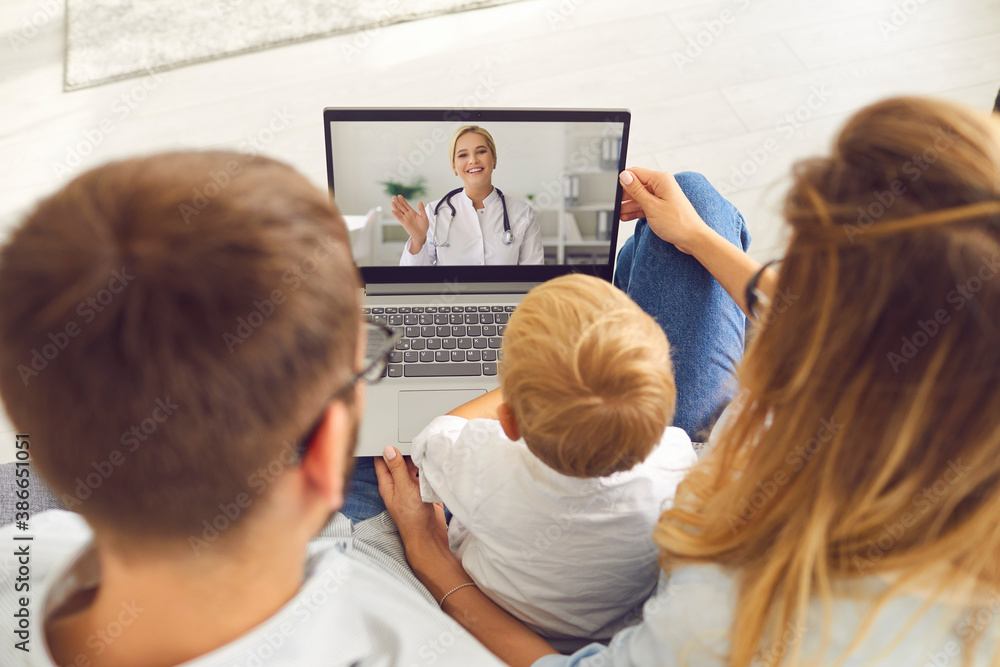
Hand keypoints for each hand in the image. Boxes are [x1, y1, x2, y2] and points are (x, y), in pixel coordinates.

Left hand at [374, 446, 450, 567]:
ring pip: (414, 467)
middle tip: (414, 437)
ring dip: (419, 459)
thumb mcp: (404, 488)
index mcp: (388, 484)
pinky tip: (433, 460)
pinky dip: (429, 468)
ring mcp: (412, 488)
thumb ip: (397, 469)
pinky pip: (426, 475)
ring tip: (425, 446)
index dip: (385, 447)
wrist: (430, 536)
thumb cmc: (413, 518)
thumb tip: (388, 450)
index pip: (382, 461)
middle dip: (406, 451)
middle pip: (400, 462)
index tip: (391, 433)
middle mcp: (399, 484)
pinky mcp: (425, 491)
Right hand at [389, 195, 429, 249]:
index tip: (399, 196)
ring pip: (399, 212)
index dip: (403, 200)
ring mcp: (405, 219)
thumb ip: (421, 209)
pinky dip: (396, 214)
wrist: (422, 235)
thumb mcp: (424, 216)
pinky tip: (393, 211)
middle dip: (398, 202)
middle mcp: (408, 215)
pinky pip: (399, 218)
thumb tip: (420, 202)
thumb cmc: (423, 227)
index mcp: (413, 213)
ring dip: (395, 207)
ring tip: (392, 202)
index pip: (406, 205)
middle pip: (401, 207)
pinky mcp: (404, 223)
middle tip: (394, 197)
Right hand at [619, 168, 708, 255]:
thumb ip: (636, 190)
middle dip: (625, 195)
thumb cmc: (678, 223)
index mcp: (661, 179)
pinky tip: (626, 217)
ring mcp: (662, 196)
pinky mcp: (662, 206)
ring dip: (629, 205)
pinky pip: (645, 205)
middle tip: (614, 205)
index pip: (636, 172)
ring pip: (640, 197)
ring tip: (618, 214)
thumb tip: (624, 176)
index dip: (623, 180)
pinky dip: (636, 211)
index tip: (613, 190)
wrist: (692, 238)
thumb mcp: (651, 206)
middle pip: (636, 185)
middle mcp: (662, 185)